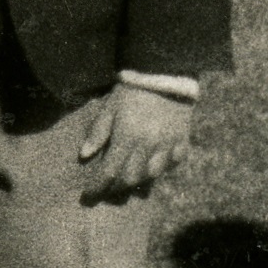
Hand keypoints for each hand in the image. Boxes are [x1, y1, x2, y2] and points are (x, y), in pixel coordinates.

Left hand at [74, 85, 193, 201]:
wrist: (164, 72)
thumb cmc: (131, 89)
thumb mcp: (110, 106)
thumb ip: (98, 131)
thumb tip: (84, 155)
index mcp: (127, 136)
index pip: (110, 172)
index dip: (98, 187)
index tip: (88, 195)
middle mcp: (148, 144)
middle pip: (131, 178)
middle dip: (116, 188)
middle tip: (107, 189)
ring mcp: (167, 143)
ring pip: (152, 175)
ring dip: (138, 181)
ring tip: (128, 180)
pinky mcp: (182, 139)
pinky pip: (173, 163)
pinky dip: (163, 168)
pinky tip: (154, 165)